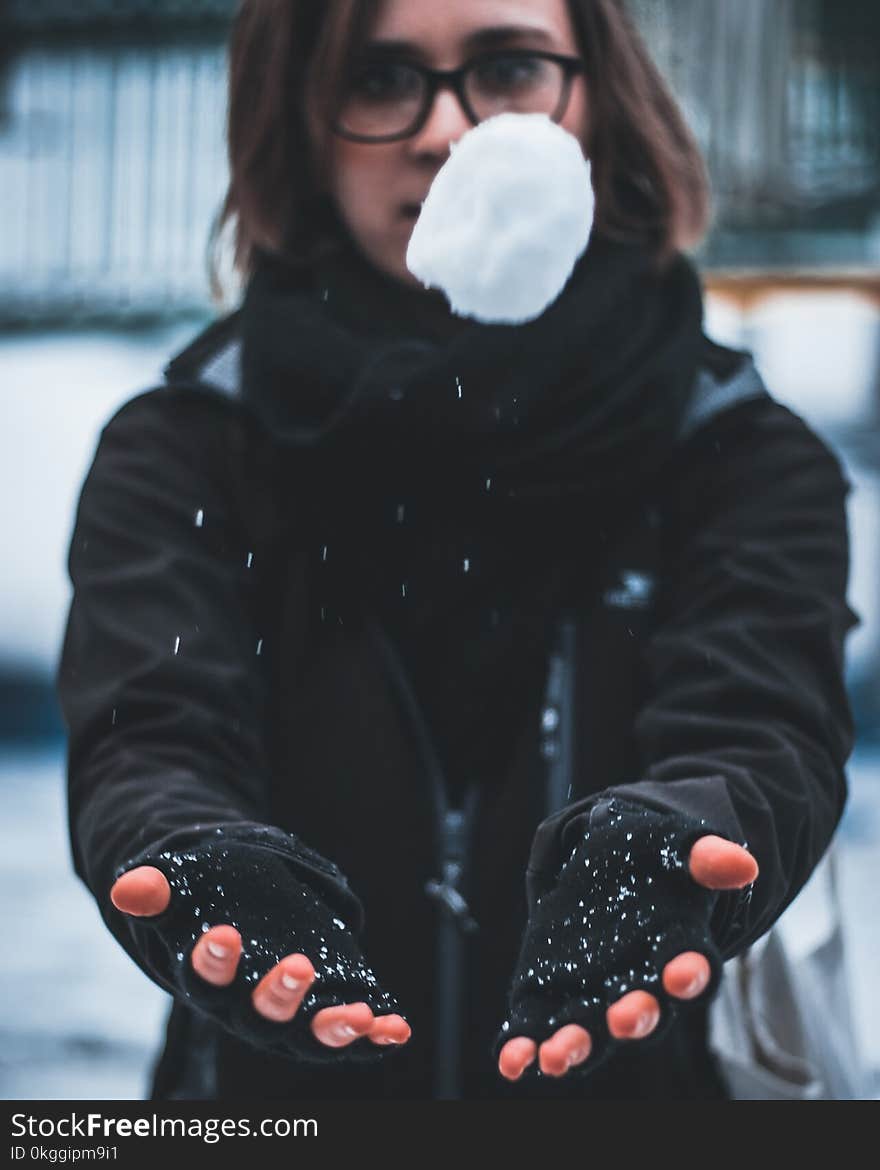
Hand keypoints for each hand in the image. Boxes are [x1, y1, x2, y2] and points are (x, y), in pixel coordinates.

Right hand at [112, 866, 410, 1049]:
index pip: (203, 978)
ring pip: (309, 1036)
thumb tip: (129, 886)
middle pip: (260, 1016)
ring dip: (335, 1028)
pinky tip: (398, 1028)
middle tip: (299, 965)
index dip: (212, 960)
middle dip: (280, 995)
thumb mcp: (185, 887)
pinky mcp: (326, 1014)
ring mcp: (289, 1018)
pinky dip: (376, 1035)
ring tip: (361, 1015)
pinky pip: (352, 1036)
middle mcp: (246, 1009)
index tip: (223, 934)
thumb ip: (159, 889)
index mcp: (208, 981)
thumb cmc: (208, 903)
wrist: (241, 920)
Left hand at [494, 800, 758, 1081]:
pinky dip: (525, 1046)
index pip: (691, 969)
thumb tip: (741, 863)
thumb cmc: (649, 858)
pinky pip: (539, 1028)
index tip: (681, 974)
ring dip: (574, 1047)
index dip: (688, 973)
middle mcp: (639, 986)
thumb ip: (702, 857)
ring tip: (554, 1058)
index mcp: (678, 950)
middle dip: (631, 1017)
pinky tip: (511, 1060)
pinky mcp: (551, 994)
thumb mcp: (673, 847)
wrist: (605, 863)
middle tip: (621, 1019)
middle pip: (641, 1013)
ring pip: (589, 1031)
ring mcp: (593, 995)